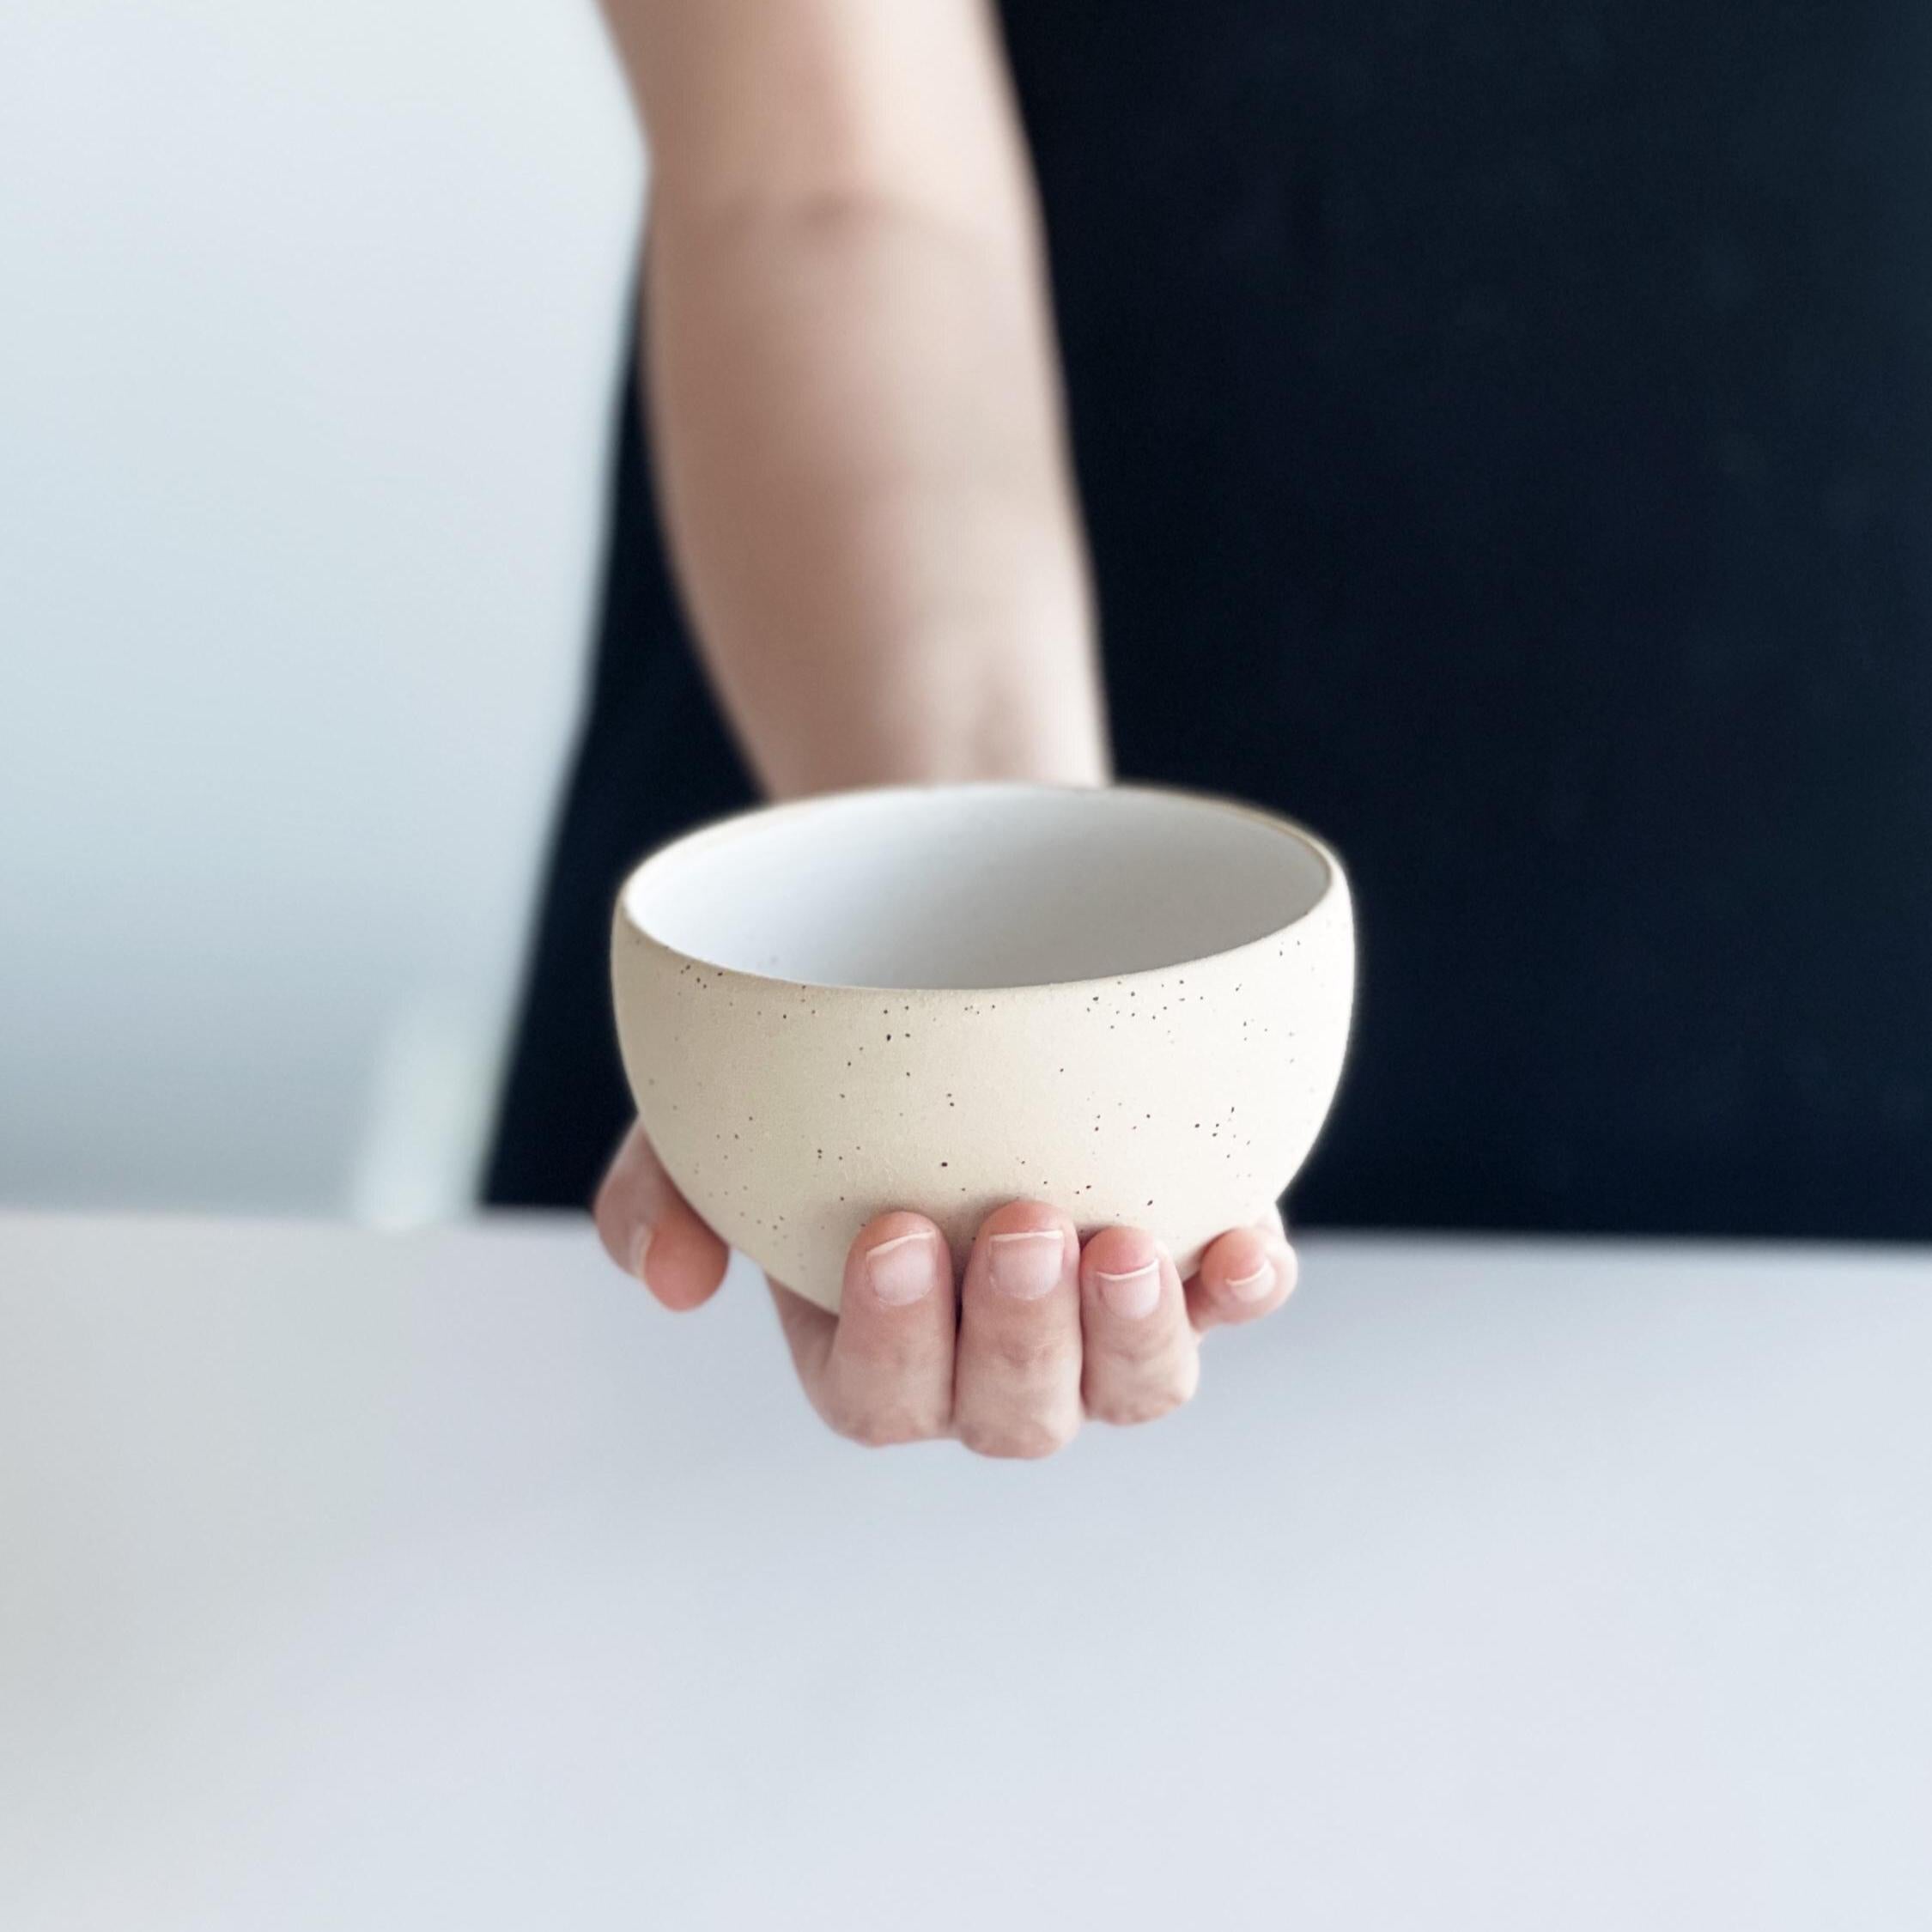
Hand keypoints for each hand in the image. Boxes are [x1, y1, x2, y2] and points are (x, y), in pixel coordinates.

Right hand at [594, 1120, 1296, 1457]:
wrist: (935, 957)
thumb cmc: (814, 1065)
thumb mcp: (712, 1116)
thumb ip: (665, 1190)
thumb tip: (670, 1281)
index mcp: (875, 1343)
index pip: (879, 1397)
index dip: (892, 1344)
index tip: (892, 1232)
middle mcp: (994, 1353)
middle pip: (1017, 1415)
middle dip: (1019, 1339)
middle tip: (1017, 1223)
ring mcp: (1098, 1311)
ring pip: (1135, 1387)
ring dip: (1132, 1336)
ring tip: (1122, 1244)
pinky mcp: (1187, 1249)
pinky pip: (1231, 1300)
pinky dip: (1246, 1287)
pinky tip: (1247, 1247)